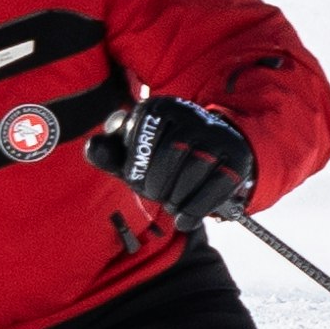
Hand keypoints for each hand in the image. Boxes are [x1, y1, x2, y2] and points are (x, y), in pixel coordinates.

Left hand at [88, 97, 255, 224]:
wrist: (201, 156)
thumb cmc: (156, 157)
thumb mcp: (129, 155)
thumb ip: (108, 154)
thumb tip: (92, 148)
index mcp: (160, 108)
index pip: (145, 135)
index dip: (137, 167)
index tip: (136, 182)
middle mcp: (192, 114)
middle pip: (173, 151)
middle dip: (158, 183)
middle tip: (155, 195)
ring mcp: (218, 135)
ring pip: (196, 168)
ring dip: (177, 197)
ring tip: (170, 203)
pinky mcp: (237, 157)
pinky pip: (218, 186)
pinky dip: (196, 209)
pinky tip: (184, 220)